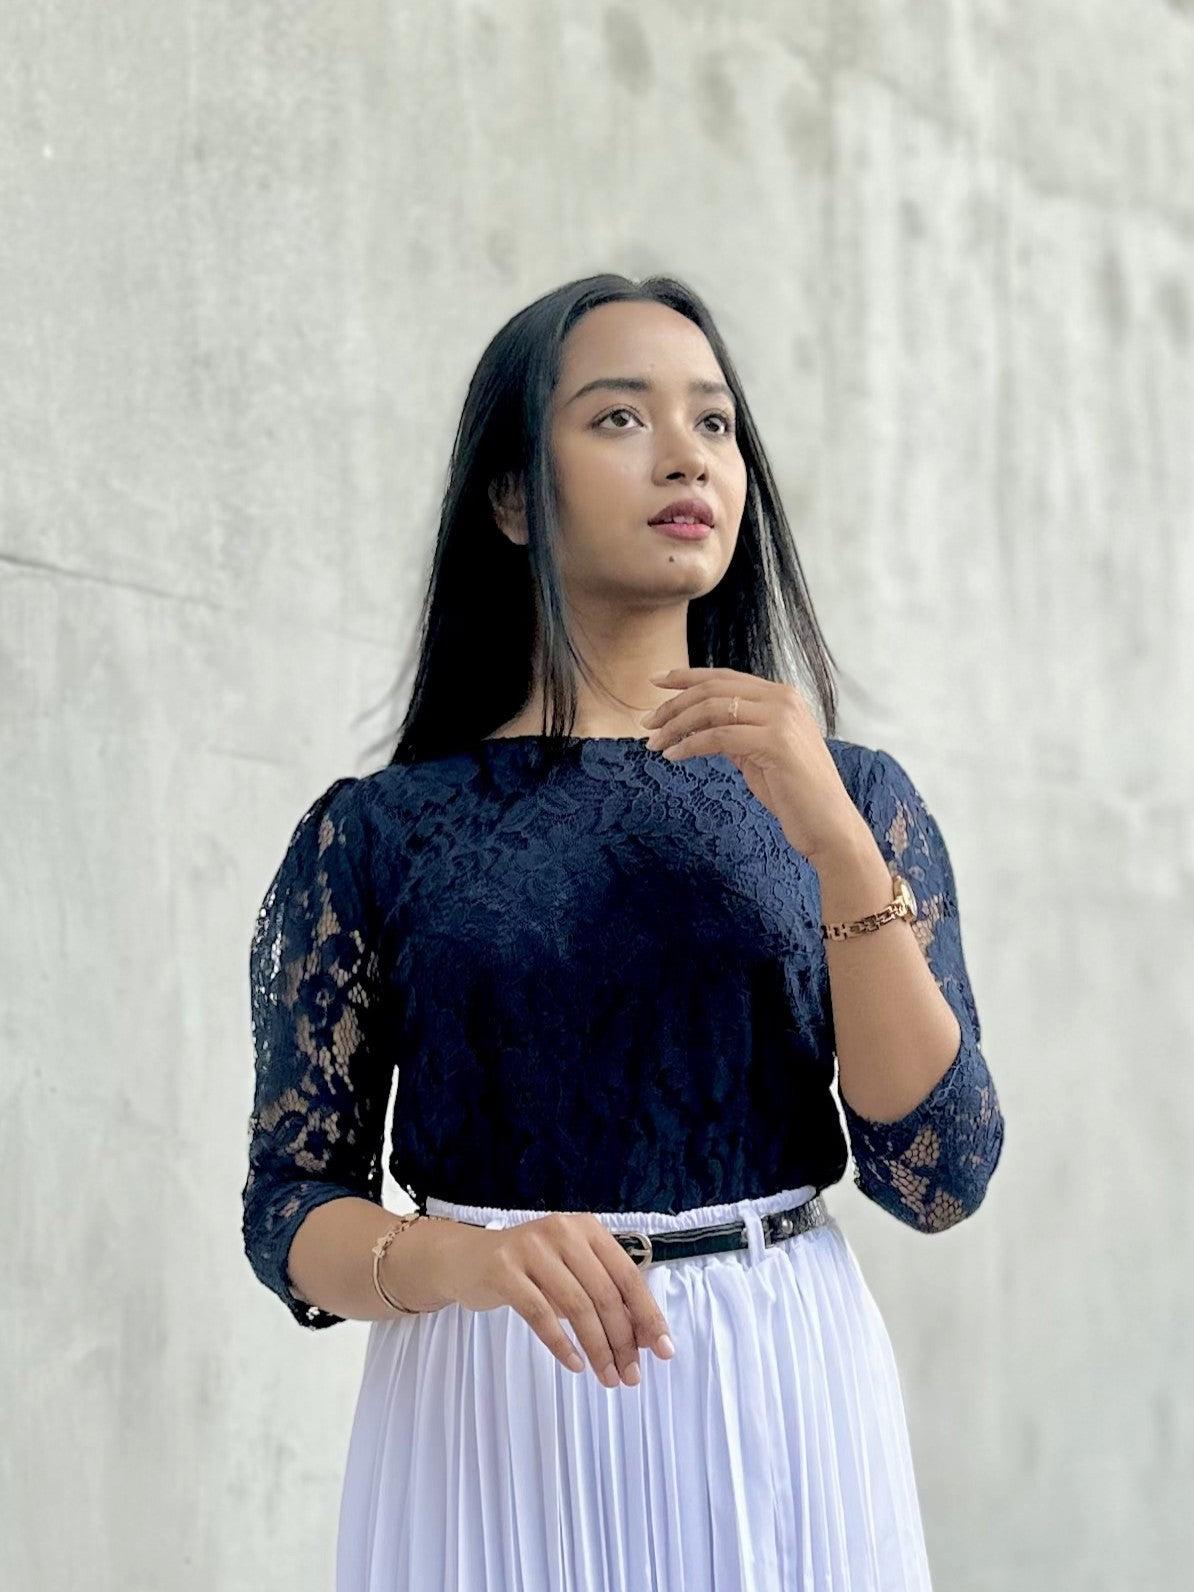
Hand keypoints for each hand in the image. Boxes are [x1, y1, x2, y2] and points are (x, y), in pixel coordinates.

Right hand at [445, 1213, 675, 1387]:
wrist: (467, 1258)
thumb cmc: (530, 1269)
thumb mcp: (572, 1273)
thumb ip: (605, 1296)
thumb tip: (645, 1339)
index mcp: (587, 1229)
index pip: (628, 1275)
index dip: (648, 1315)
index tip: (663, 1351)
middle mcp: (563, 1232)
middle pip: (604, 1294)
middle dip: (623, 1341)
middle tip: (630, 1376)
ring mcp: (531, 1248)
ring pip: (576, 1306)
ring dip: (597, 1348)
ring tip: (608, 1377)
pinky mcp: (504, 1270)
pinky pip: (540, 1314)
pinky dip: (561, 1344)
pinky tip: (575, 1364)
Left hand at [641, 666, 864, 863]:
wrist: (829, 826)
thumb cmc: (794, 795)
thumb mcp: (758, 754)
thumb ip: (734, 734)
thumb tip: (697, 724)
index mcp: (781, 697)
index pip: (724, 677)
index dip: (686, 677)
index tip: (655, 682)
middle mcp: (783, 699)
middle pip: (714, 689)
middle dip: (674, 703)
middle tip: (647, 722)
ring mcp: (782, 718)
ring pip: (713, 709)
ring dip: (676, 725)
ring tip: (654, 743)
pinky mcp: (776, 742)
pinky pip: (719, 737)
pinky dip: (690, 745)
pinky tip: (672, 757)